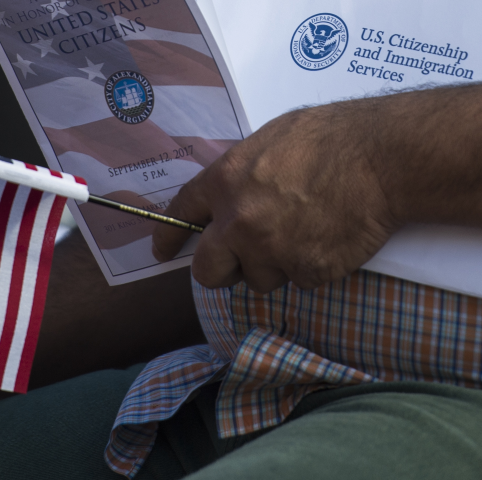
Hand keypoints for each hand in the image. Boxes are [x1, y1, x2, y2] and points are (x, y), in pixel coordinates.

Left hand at [153, 100, 399, 292]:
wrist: (382, 157)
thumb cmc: (330, 138)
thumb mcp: (270, 140)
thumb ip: (239, 174)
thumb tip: (226, 198)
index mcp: (226, 181)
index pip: (182, 213)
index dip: (169, 236)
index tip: (161, 251)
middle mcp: (240, 221)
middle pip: (208, 271)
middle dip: (222, 269)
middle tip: (241, 259)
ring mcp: (271, 249)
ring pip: (257, 278)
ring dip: (274, 265)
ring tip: (303, 232)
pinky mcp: (305, 270)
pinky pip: (297, 281)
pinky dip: (309, 267)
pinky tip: (326, 239)